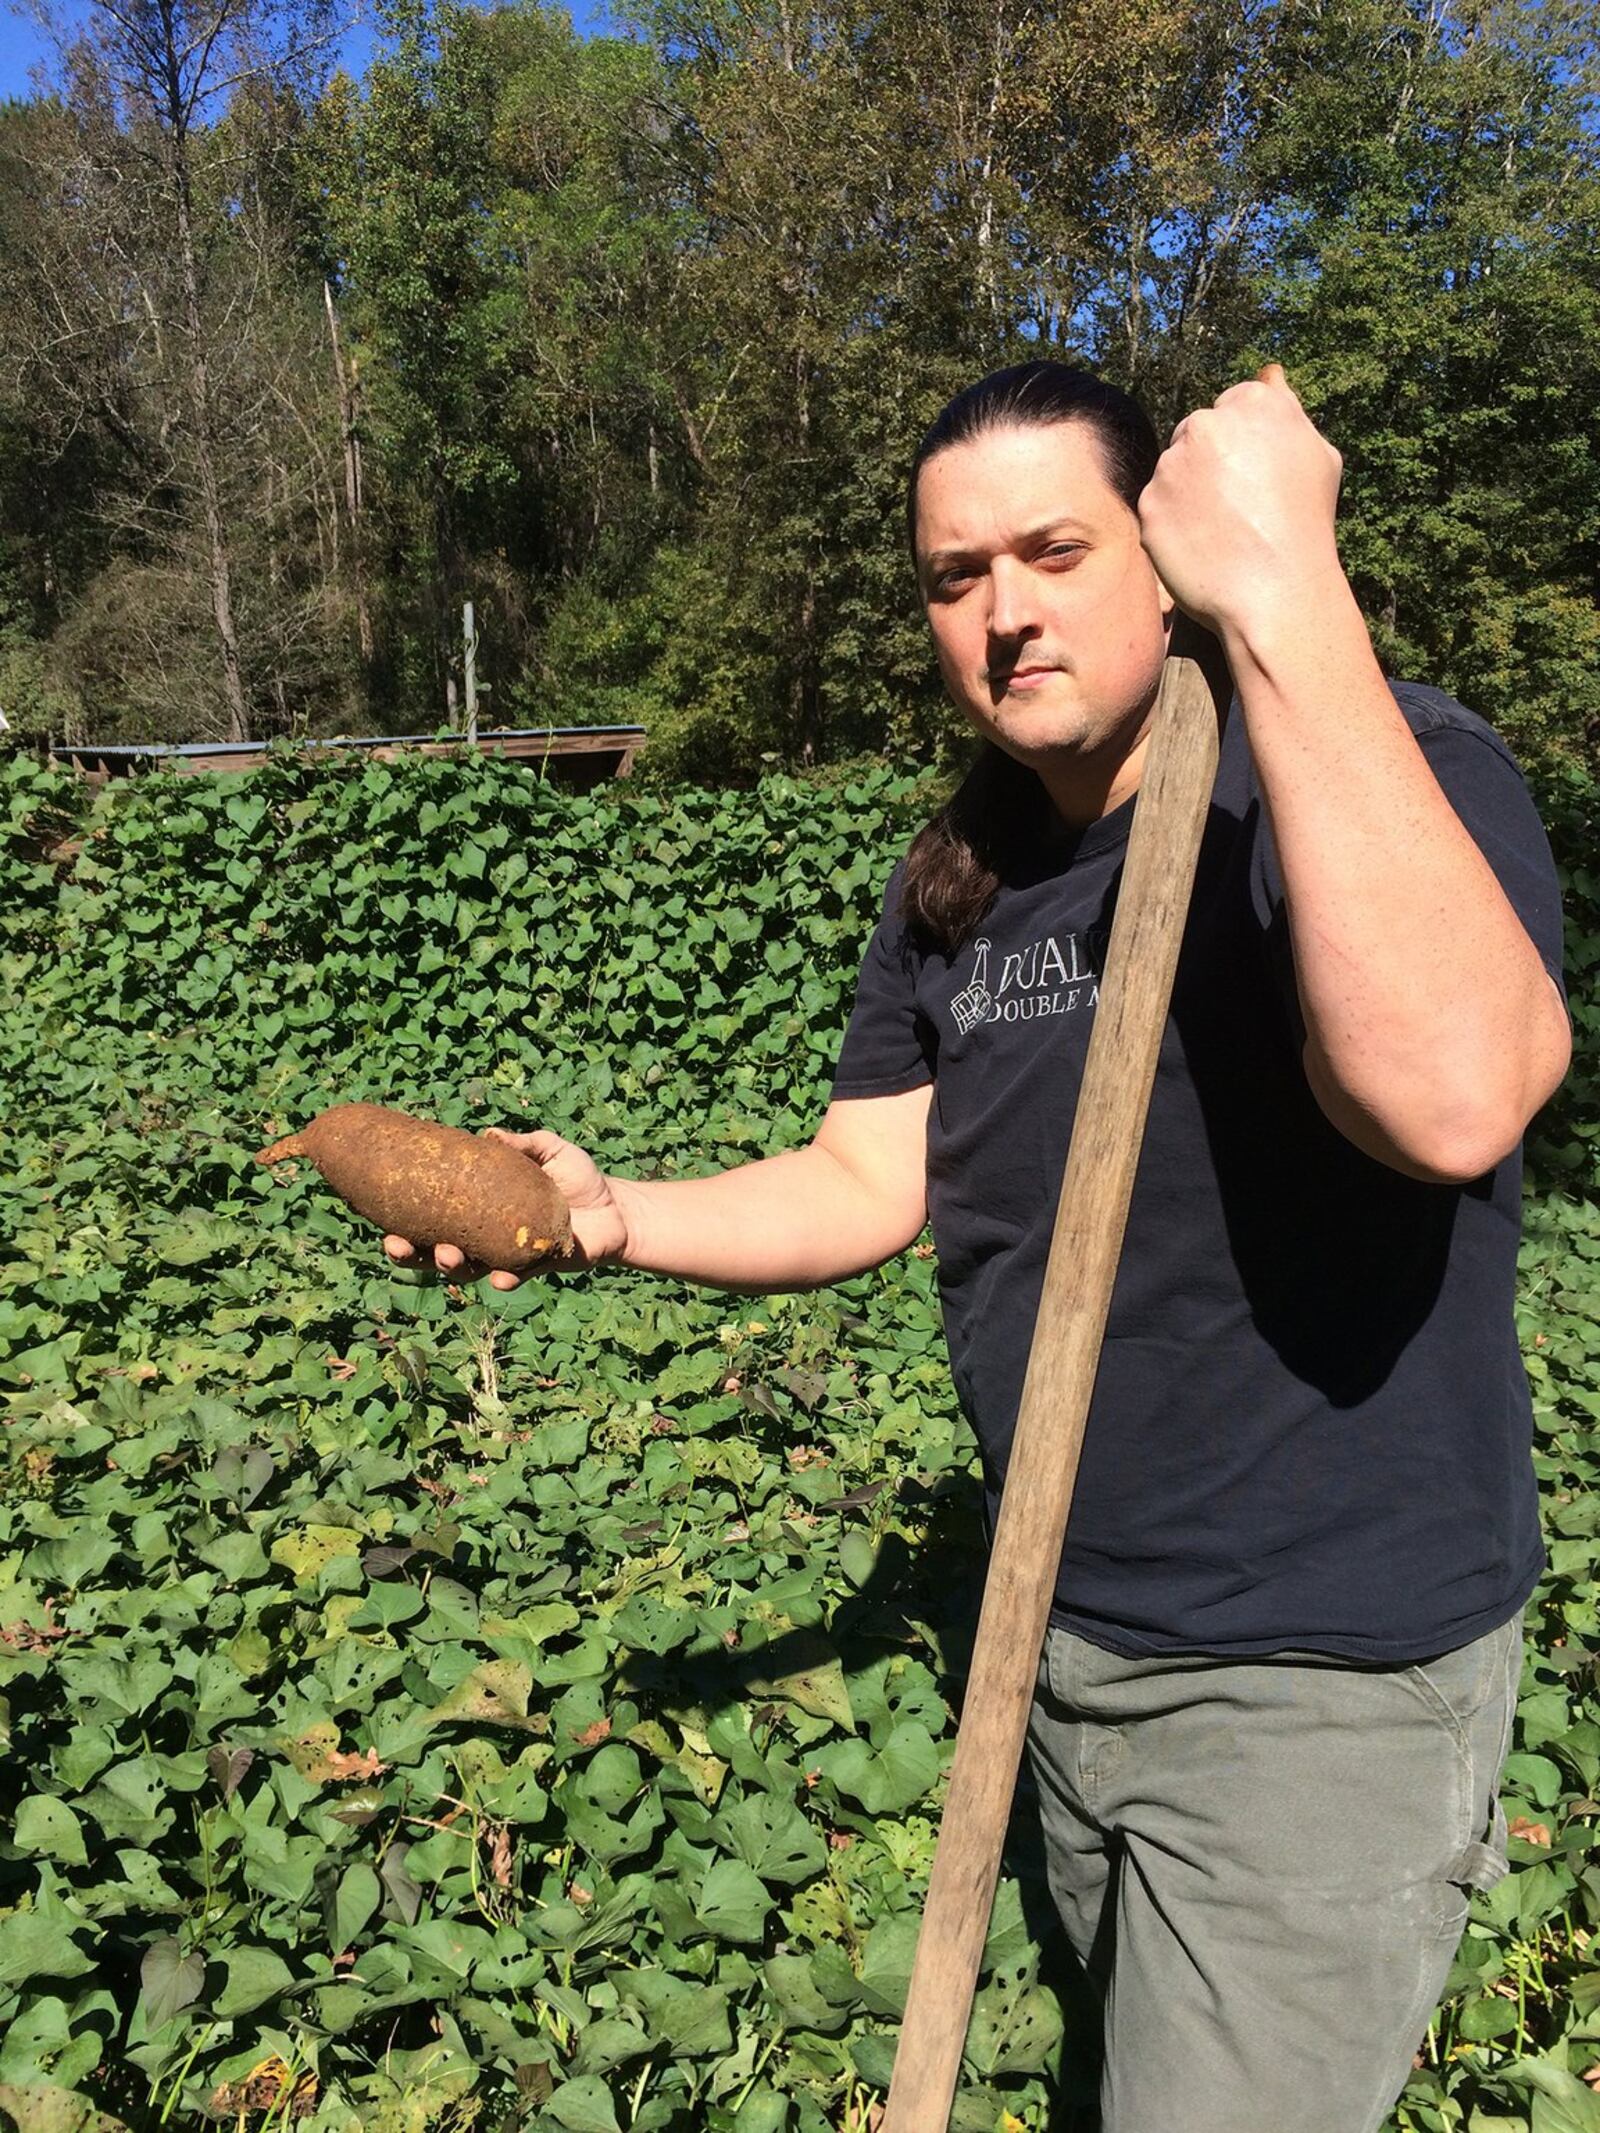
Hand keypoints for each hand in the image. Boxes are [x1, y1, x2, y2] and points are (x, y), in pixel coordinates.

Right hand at [381, 1128, 629, 1289]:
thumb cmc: (577, 1178)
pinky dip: (505, 1279)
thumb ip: (521, 1144)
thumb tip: (487, 1135)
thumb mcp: (550, 1150)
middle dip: (411, 1254)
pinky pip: (514, 1278)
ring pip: (469, 1270)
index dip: (401, 1219)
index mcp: (476, 1210)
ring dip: (452, 1266)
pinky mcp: (534, 1269)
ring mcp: (506, 1257)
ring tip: (445, 1254)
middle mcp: (483, 1238)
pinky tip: (499, 1278)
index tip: (376, 1213)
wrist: (616, 1209)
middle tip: (395, 1244)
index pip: (430, 1216)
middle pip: (435, 1251)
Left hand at [1137, 365, 1344, 639]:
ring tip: (1222, 532)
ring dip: (1187, 495)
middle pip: (1194, 435)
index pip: (1231, 409)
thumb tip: (1269, 373)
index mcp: (1252, 401)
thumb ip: (1287, 411)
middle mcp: (1206, 423)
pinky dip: (1173, 526)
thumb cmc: (1307, 525)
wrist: (1277, 592)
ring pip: (1172, 472)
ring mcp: (1172, 463)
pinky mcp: (1148, 502)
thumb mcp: (1318, 456)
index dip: (1244, 449)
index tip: (1257, 480)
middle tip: (1238, 510)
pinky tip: (1202, 547)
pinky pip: (1157, 508)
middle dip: (1209, 465)